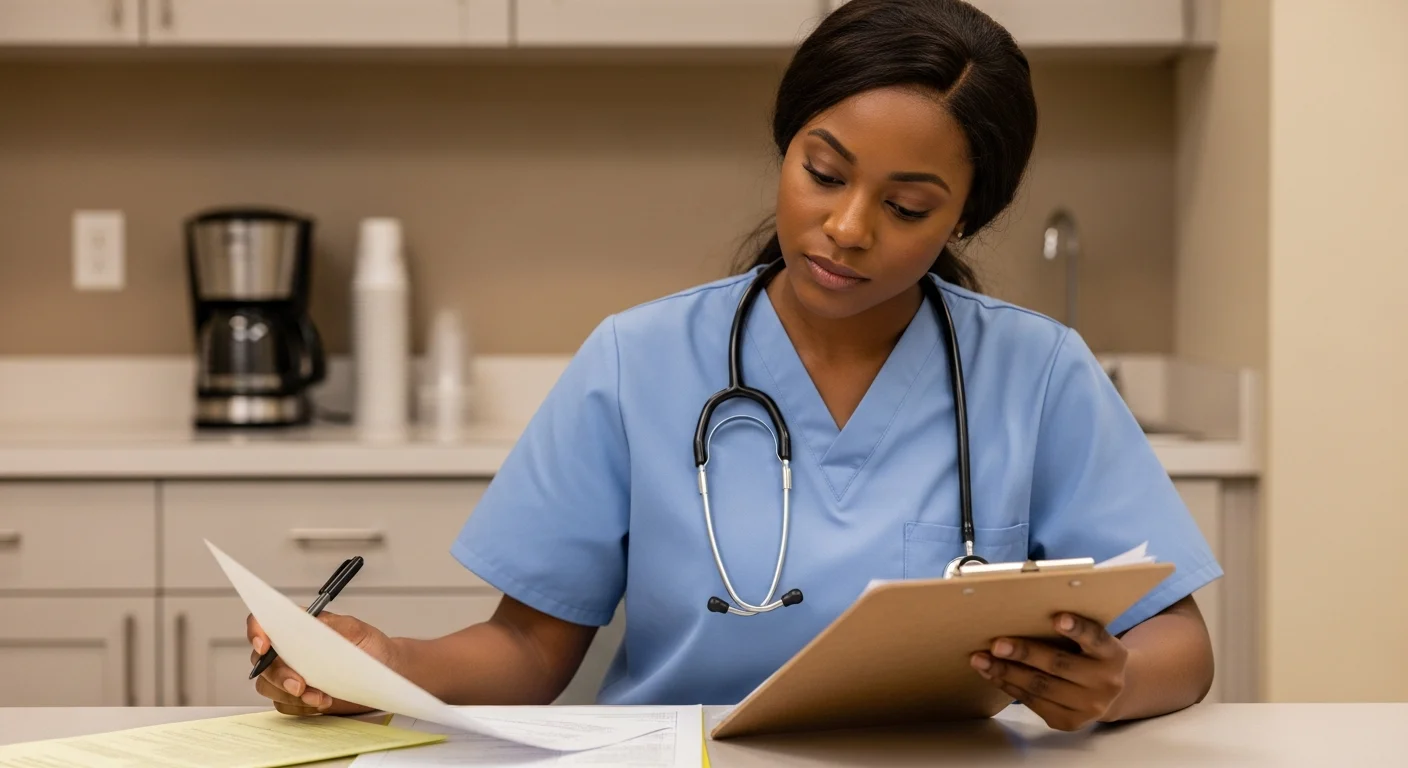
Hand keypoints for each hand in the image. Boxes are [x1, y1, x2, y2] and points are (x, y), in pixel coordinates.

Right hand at [246, 611, 394, 715]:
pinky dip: (301, 706)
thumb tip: (310, 622)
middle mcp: (290, 650)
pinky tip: (323, 702)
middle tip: (300, 685)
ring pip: (269, 686)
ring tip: (319, 697)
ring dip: (291, 694)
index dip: (257, 631)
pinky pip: (285, 704)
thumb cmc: (371, 648)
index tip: (264, 644)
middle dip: (279, 675)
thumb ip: (333, 625)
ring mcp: (292, 674)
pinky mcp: (298, 698)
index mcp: (300, 626)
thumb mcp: (358, 631)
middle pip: (263, 661)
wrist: (386, 675)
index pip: (265, 622)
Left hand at [969, 613, 1128, 731]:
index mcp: (1113, 654)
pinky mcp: (1070, 722)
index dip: (1078, 629)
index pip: (1096, 638)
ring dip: (1006, 672)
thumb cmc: (1089, 655)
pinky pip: (1034, 703)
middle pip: (1059, 665)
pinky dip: (1009, 686)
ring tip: (981, 660)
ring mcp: (1089, 706)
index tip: (1058, 618)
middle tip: (996, 644)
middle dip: (1024, 653)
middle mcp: (1106, 683)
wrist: (1109, 694)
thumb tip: (1020, 615)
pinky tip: (992, 674)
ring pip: (1041, 687)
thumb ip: (1070, 631)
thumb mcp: (1091, 641)